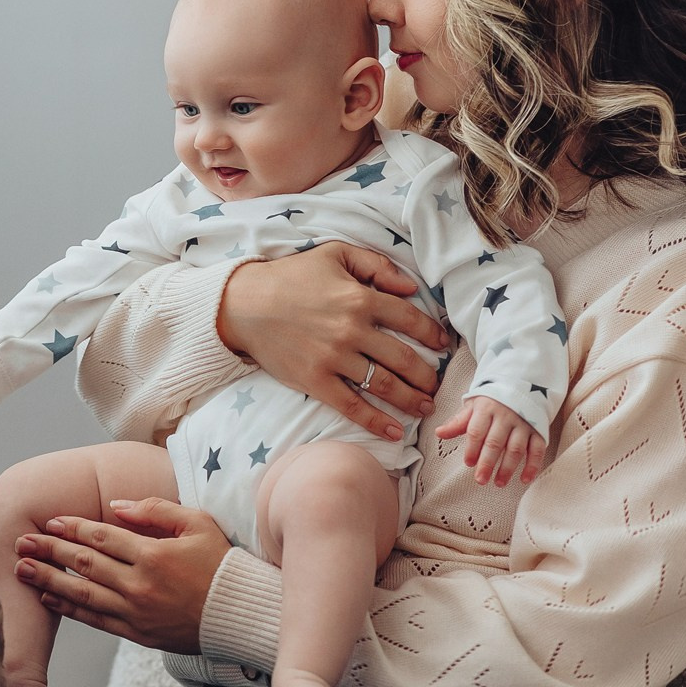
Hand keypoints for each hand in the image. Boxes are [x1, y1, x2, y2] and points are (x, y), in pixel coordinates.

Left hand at [11, 498, 231, 652]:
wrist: (241, 614)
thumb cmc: (222, 564)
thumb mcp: (197, 524)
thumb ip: (155, 510)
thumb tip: (115, 506)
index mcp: (154, 554)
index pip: (101, 537)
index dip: (72, 528)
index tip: (49, 522)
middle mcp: (140, 583)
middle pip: (84, 563)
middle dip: (49, 551)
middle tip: (21, 542)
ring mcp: (136, 611)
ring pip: (82, 593)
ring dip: (48, 579)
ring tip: (22, 569)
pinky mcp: (137, 633)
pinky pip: (95, 620)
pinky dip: (69, 608)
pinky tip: (48, 596)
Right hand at [218, 244, 452, 441]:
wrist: (243, 304)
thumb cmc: (290, 277)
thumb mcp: (334, 254)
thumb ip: (376, 265)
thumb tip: (411, 287)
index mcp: (360, 298)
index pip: (410, 319)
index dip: (432, 334)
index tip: (442, 346)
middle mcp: (351, 330)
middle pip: (403, 358)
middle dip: (427, 375)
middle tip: (437, 384)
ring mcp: (333, 358)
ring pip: (384, 384)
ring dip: (411, 399)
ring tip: (425, 406)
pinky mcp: (314, 380)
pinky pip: (352, 406)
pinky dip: (376, 421)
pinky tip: (395, 431)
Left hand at [436, 396, 546, 485]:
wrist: (521, 385)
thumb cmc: (492, 401)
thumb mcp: (473, 407)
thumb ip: (458, 422)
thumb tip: (439, 433)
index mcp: (486, 409)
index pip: (477, 431)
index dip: (472, 449)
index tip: (468, 463)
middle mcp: (506, 416)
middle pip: (495, 442)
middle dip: (487, 463)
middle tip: (480, 480)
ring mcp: (524, 423)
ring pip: (516, 448)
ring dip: (508, 468)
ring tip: (498, 483)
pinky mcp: (539, 430)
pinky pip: (537, 449)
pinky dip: (533, 465)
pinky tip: (524, 479)